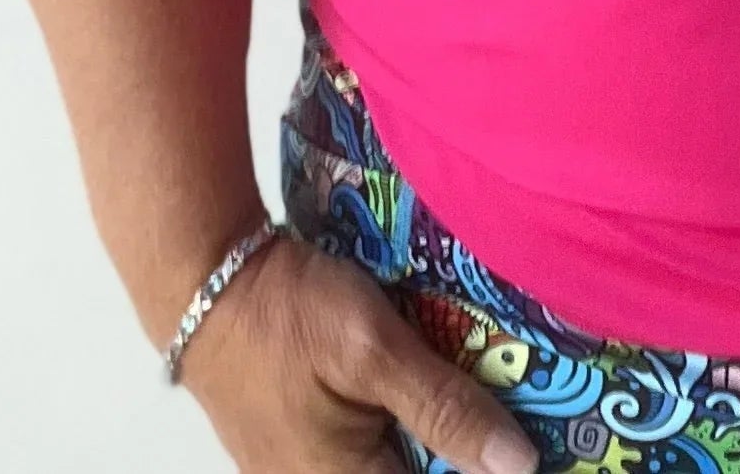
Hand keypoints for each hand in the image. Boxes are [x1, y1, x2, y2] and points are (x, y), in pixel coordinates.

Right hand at [176, 230, 540, 473]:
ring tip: (492, 406)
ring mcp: (305, 471)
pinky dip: (407, 429)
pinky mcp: (300, 444)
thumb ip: (443, 407)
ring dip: (439, 443)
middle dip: (465, 455)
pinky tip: (443, 395)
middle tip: (520, 421)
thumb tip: (519, 464)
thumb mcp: (373, 349)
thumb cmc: (289, 314)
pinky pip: (372, 450)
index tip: (532, 451)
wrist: (207, 283)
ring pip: (396, 462)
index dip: (488, 470)